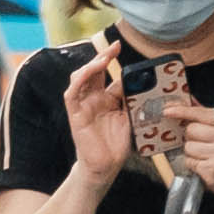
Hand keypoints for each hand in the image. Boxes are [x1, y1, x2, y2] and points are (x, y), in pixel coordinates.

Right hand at [59, 54, 139, 181]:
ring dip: (91, 66)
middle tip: (114, 47)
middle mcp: (92, 99)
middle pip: (93, 71)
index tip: (120, 46)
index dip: (111, 59)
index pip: (106, 74)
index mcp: (105, 98)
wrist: (106, 166)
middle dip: (102, 57)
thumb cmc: (117, 144)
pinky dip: (78, 81)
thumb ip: (131, 100)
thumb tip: (141, 83)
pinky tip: (88, 73)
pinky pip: (71, 94)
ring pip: (80, 78)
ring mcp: (82, 106)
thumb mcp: (129, 117)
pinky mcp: (75, 114)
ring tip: (103, 60)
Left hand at [143, 95, 213, 192]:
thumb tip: (185, 102)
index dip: (182, 111)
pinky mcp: (213, 169)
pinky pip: (189, 162)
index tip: (167, 110)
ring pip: (188, 147)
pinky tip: (205, 166)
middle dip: (190, 137)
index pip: (201, 113)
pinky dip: (193, 165)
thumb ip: (205, 117)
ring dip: (191, 153)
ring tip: (206, 157)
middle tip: (202, 145)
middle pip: (191, 130)